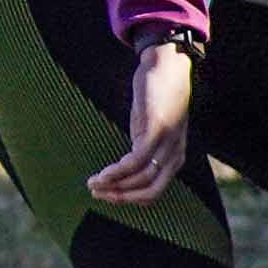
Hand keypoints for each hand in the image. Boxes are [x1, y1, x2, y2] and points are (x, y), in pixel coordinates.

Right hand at [90, 38, 200, 208]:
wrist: (167, 67)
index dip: (128, 199)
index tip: (105, 195)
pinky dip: (118, 171)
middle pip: (149, 191)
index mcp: (174, 159)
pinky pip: (137, 160)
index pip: (153, 192)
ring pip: (142, 178)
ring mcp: (167, 143)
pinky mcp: (157, 129)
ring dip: (114, 185)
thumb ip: (144, 147)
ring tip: (93, 183)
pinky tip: (103, 174)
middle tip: (96, 193)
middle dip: (120, 197)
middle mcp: (174, 155)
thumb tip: (124, 165)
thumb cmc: (157, 98)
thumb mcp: (151, 128)